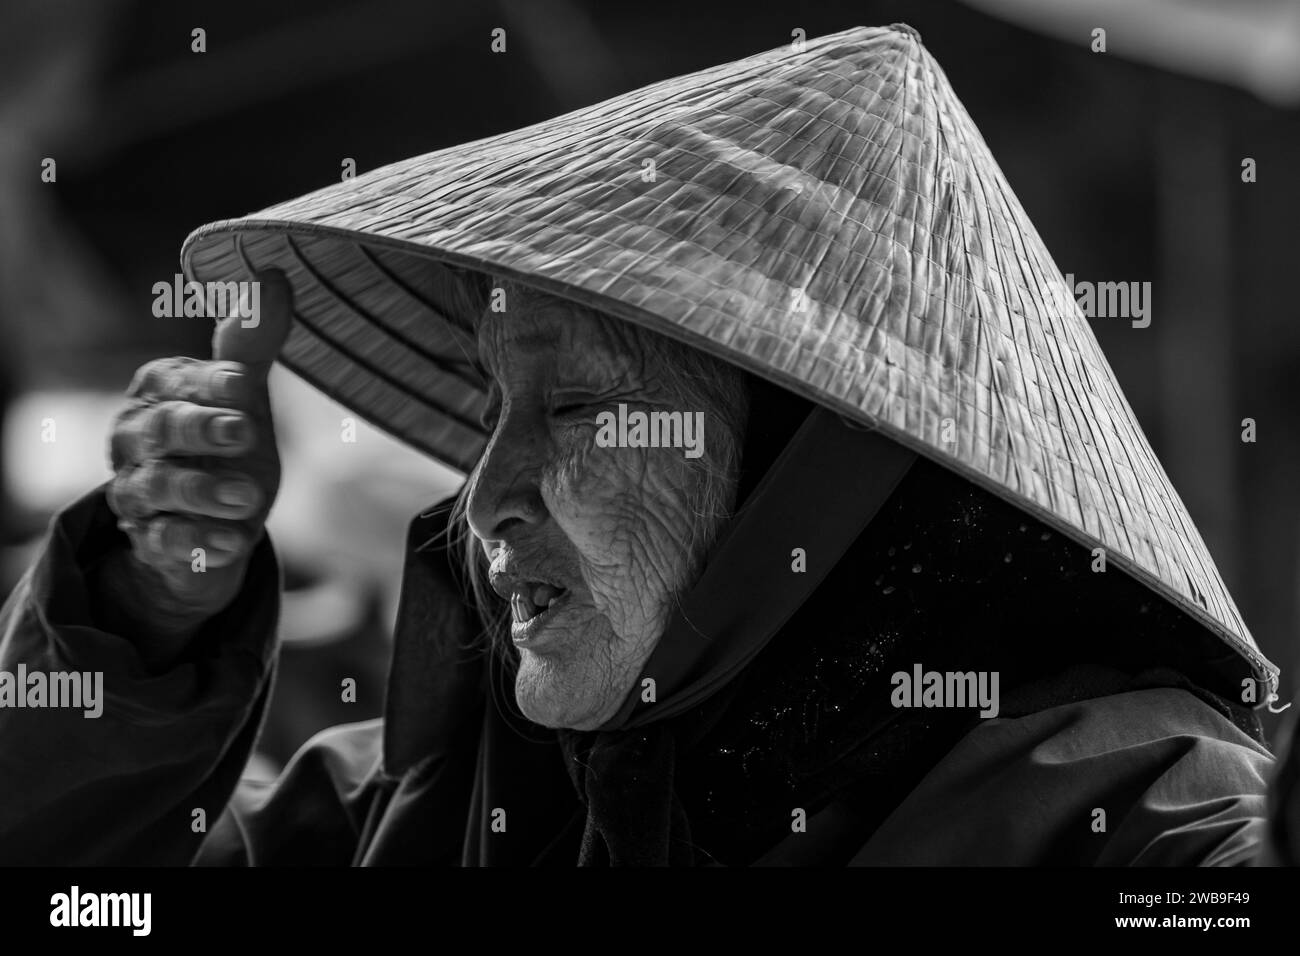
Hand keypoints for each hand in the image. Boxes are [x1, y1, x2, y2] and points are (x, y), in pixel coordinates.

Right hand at [98, 269, 292, 658]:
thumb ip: (252, 343)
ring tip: (247, 498)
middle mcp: (138, 439)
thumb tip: (276, 272)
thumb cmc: (225, 446)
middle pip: (162, 428)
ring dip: (204, 491)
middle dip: (202, 429)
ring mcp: (140, 492)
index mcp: (159, 393)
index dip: (209, 380)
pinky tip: (232, 543)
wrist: (213, 525)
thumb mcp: (242, 395)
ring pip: (160, 488)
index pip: (175, 378)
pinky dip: (199, 543)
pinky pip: (168, 542)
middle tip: (245, 431)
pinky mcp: (151, 541)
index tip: (243, 382)